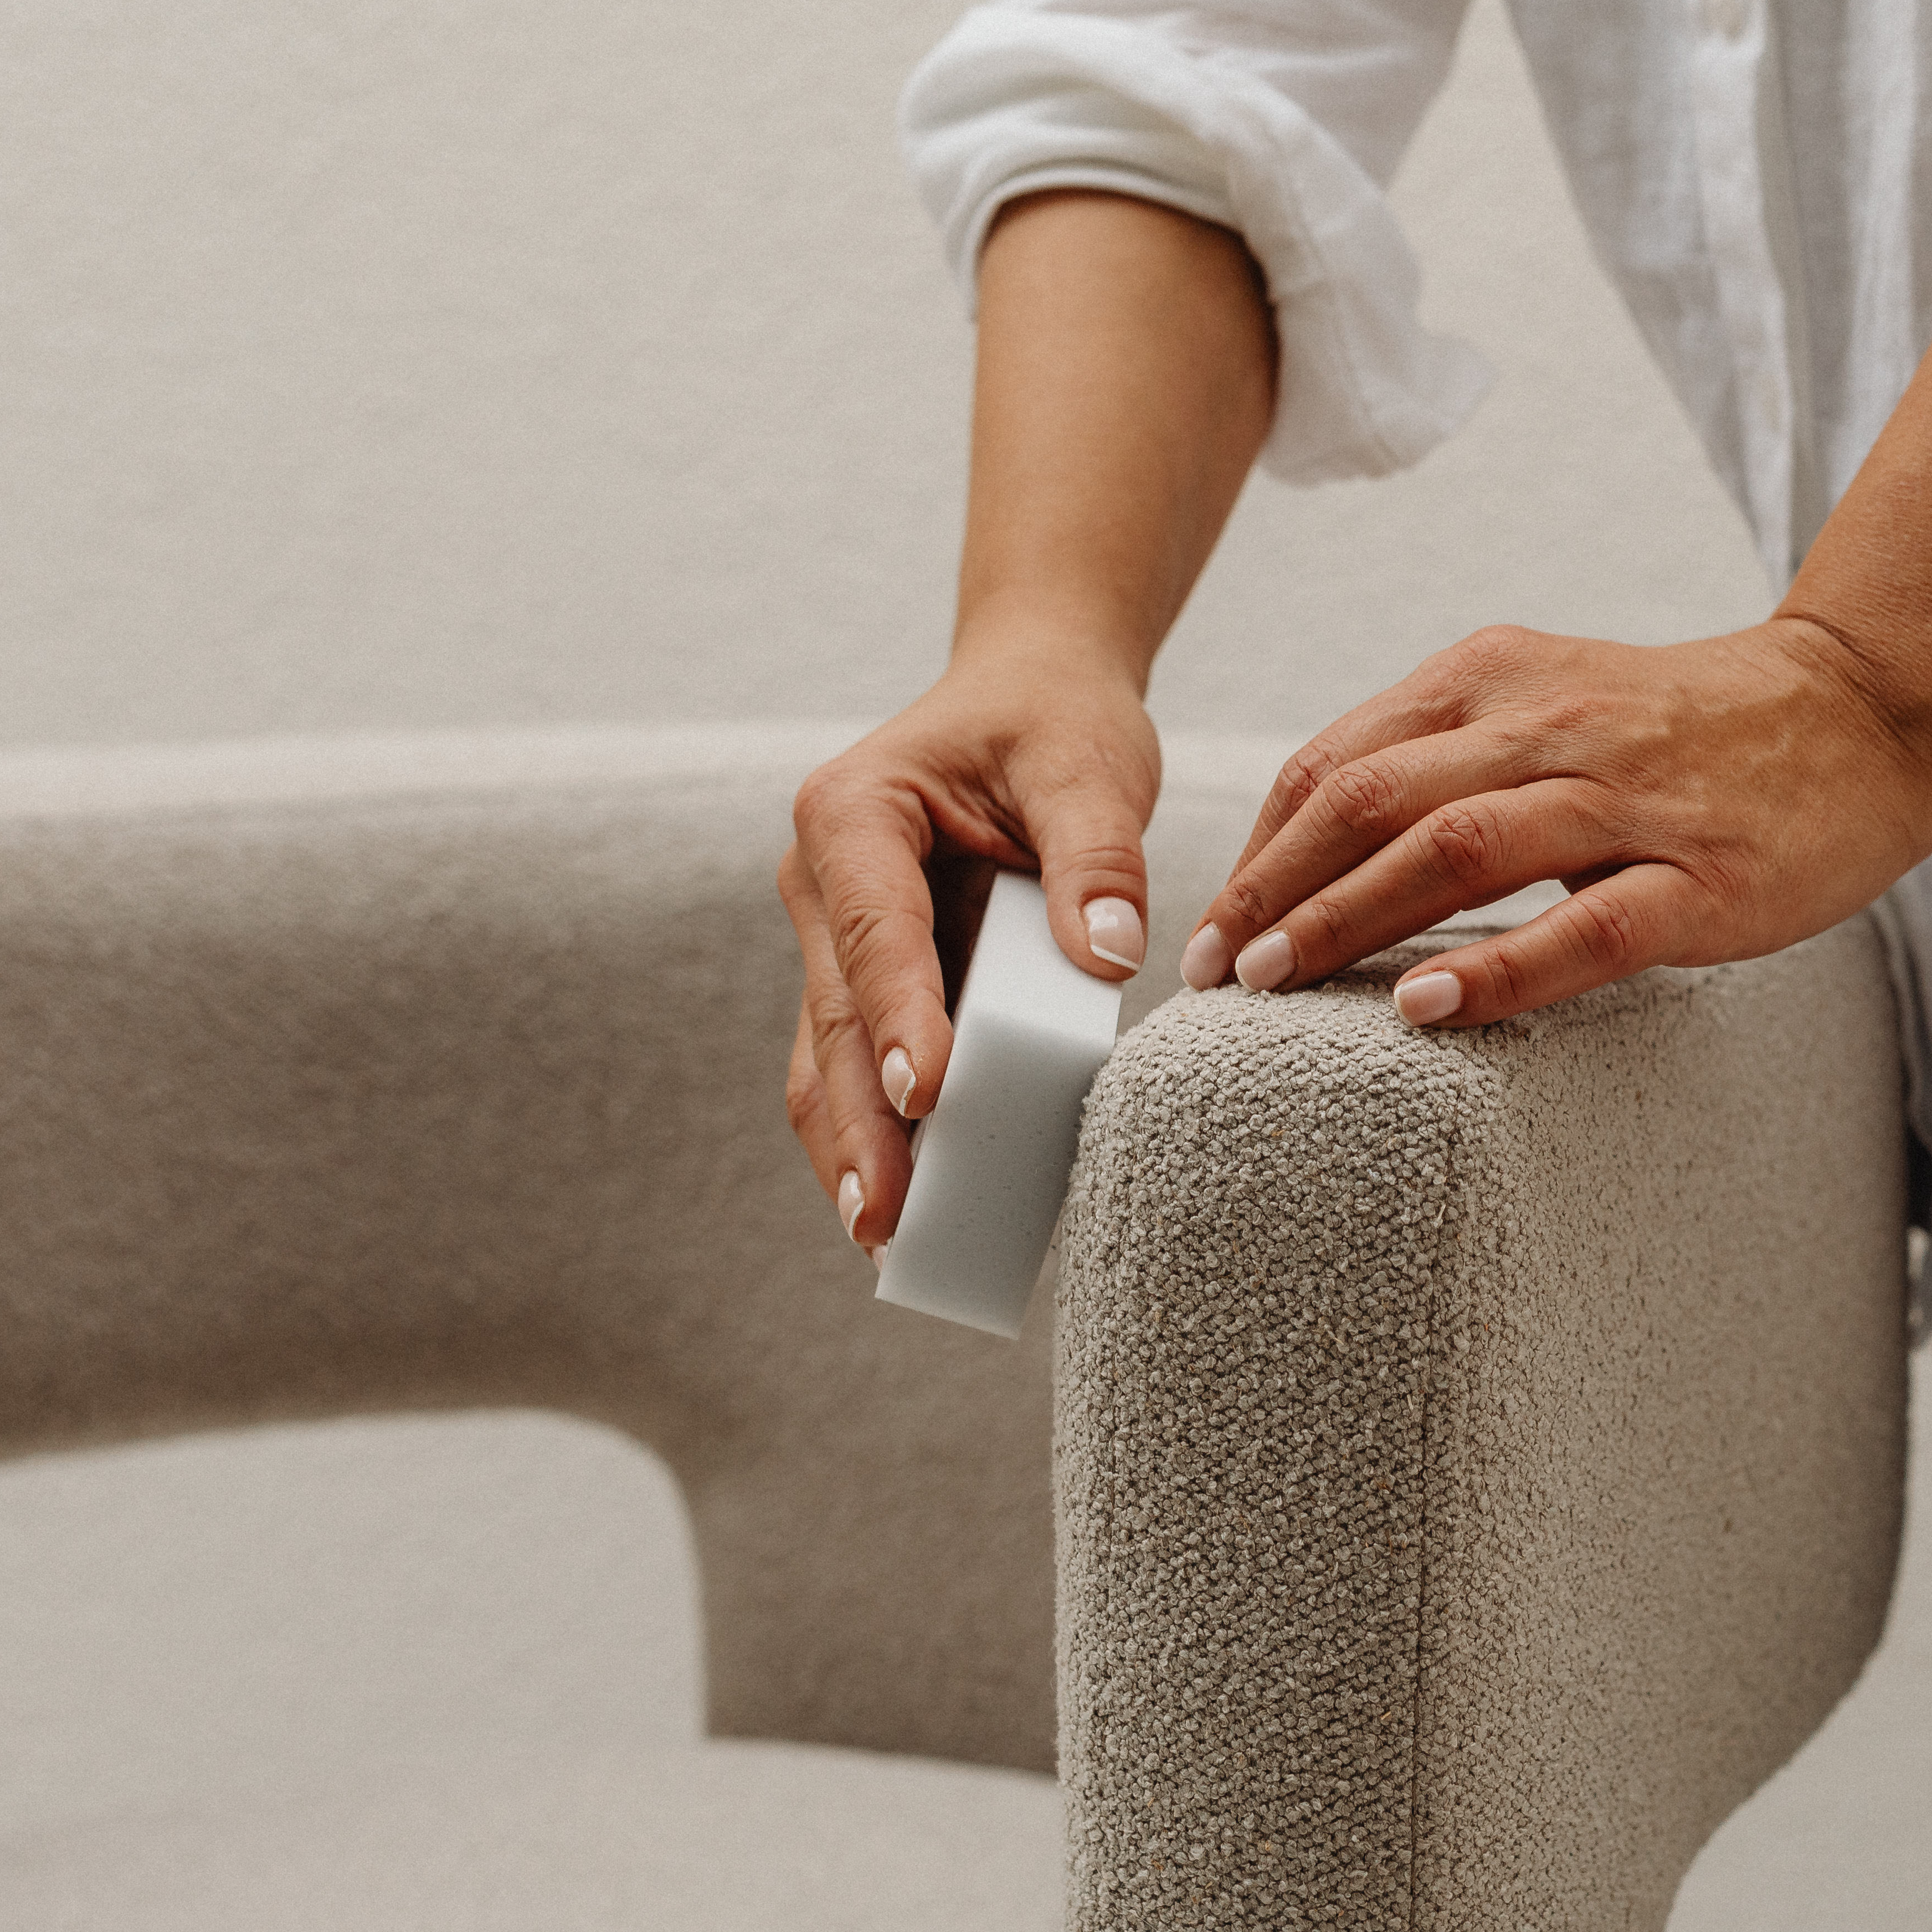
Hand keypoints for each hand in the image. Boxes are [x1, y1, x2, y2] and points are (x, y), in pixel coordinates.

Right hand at [780, 647, 1156, 1251]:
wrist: (1030, 696)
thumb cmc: (1054, 721)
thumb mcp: (1088, 764)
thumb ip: (1096, 855)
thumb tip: (1107, 956)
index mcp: (852, 814)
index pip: (874, 930)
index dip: (898, 1016)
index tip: (926, 1094)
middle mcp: (823, 881)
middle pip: (835, 1018)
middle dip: (860, 1123)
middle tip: (886, 1216)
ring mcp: (837, 936)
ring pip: (830, 1058)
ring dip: (855, 1147)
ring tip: (888, 1235)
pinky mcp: (875, 979)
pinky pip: (869, 1064)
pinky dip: (888, 1133)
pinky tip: (920, 1202)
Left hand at [1174, 275, 1931, 1028]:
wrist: (1860, 710)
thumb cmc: (1689, 729)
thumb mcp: (1548, 704)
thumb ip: (1444, 753)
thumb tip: (1320, 842)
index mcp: (1496, 679)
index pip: (1337, 760)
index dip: (1259, 847)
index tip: (1215, 926)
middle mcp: (1547, 727)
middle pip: (1370, 800)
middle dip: (1274, 890)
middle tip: (1217, 974)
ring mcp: (1626, 801)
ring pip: (1455, 850)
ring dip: (1348, 919)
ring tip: (1276, 987)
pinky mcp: (1700, 876)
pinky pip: (1583, 923)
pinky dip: (1496, 967)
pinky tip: (1426, 1008)